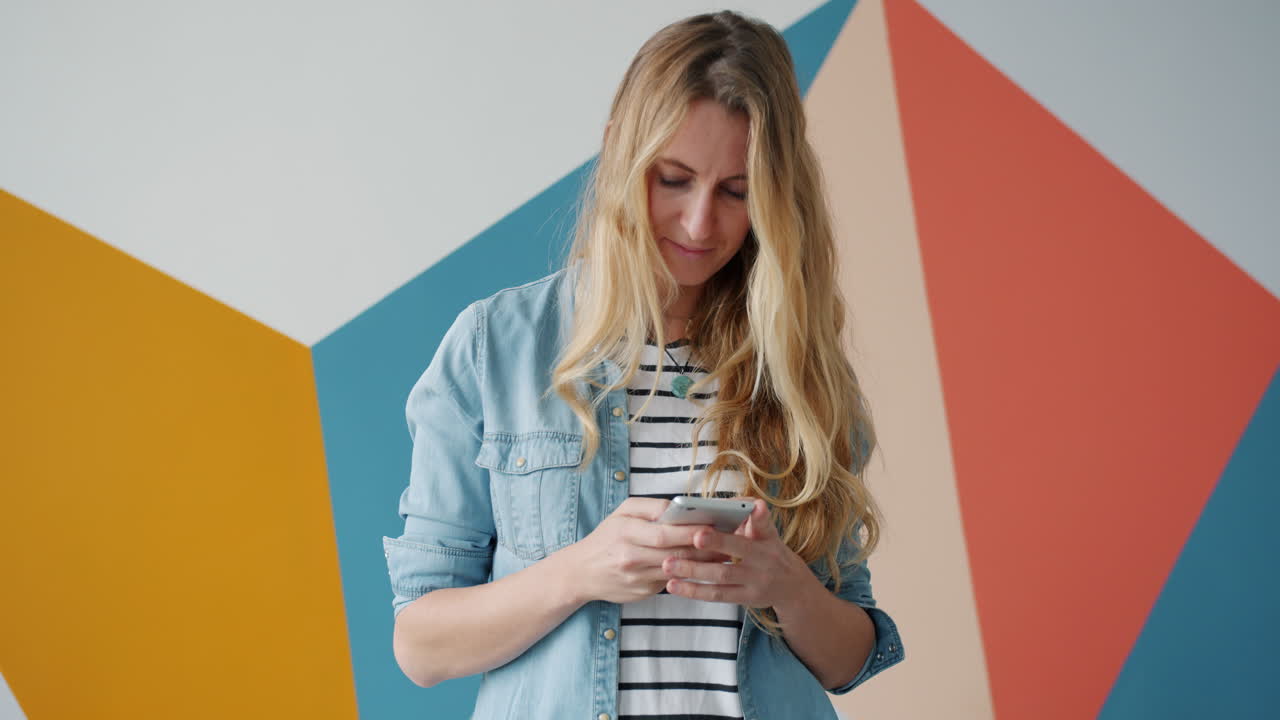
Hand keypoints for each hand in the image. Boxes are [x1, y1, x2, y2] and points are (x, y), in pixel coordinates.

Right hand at [562, 497, 729, 604]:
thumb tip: (679, 507)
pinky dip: (689, 574)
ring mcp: (637, 579)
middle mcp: (631, 557)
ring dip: (703, 563)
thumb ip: (650, 506)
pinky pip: (671, 582)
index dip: (691, 531)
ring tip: (725, 554)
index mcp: (626, 532)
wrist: (581, 572)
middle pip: (676, 554)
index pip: (665, 533)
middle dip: (705, 548)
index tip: (714, 525)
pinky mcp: (642, 594)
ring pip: (678, 570)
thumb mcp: (622, 512)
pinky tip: (705, 568)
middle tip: (729, 541)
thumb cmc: (606, 537)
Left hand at [661, 498, 809, 607]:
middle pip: (738, 550)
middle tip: (694, 537)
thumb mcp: (768, 535)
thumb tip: (739, 502)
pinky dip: (694, 591)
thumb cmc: (770, 552)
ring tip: (669, 564)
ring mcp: (755, 581)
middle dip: (716, 543)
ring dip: (694, 570)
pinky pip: (717, 595)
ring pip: (722, 575)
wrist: (793, 588)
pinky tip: (674, 585)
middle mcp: (763, 559)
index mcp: (767, 539)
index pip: (764, 525)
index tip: (756, 505)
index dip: (760, 516)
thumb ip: (754, 520)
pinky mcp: (745, 598)